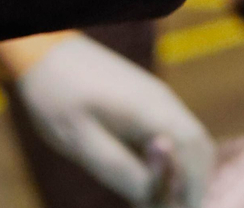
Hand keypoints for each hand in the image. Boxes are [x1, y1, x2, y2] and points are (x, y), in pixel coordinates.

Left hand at [16, 35, 213, 207]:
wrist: (43, 51)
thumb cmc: (56, 96)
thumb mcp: (80, 140)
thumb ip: (118, 169)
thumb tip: (152, 198)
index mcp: (150, 109)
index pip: (192, 152)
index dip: (192, 188)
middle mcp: (162, 100)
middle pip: (199, 147)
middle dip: (194, 183)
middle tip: (172, 207)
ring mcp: (155, 97)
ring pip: (189, 139)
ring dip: (185, 171)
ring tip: (162, 199)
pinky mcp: (145, 99)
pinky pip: (173, 132)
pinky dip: (173, 159)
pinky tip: (151, 176)